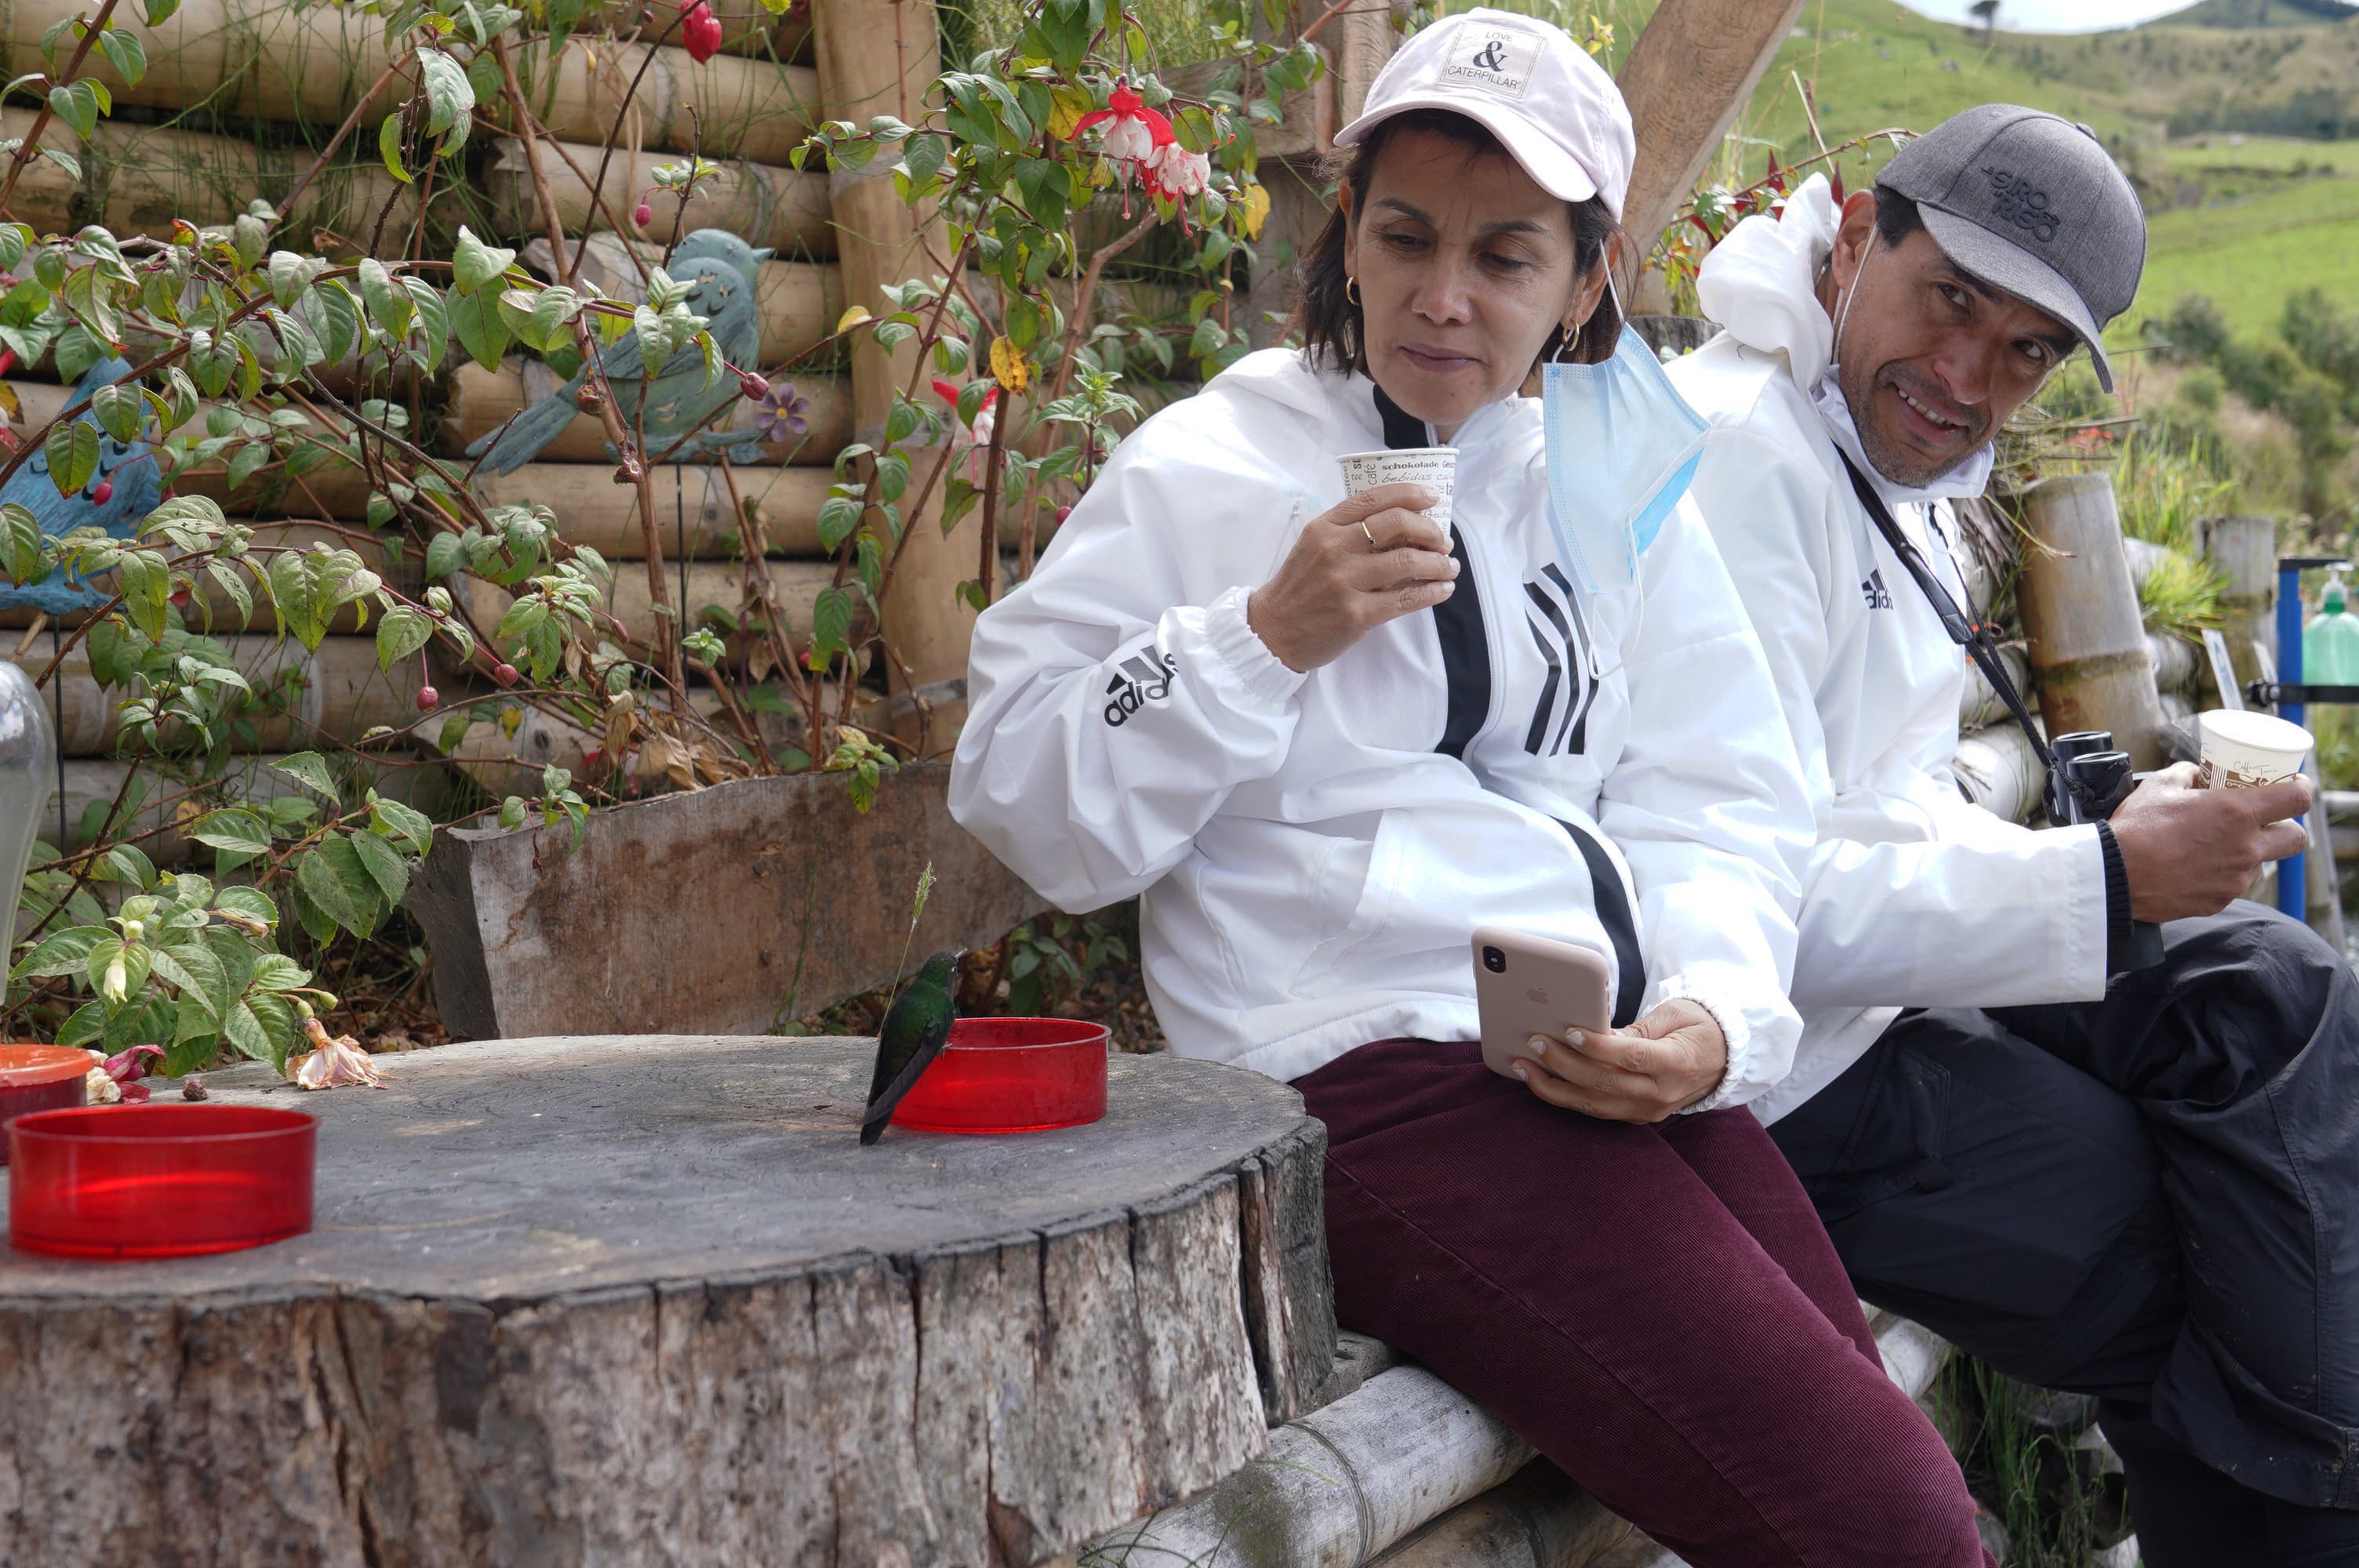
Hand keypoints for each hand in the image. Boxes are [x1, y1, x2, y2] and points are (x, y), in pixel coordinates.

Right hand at [1246, 483, 1457, 671]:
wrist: (1272, 632)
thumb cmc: (1299, 588)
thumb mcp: (1315, 548)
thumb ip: (1351, 533)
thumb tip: (1407, 526)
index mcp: (1324, 527)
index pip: (1375, 498)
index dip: (1411, 494)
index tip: (1434, 498)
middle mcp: (1334, 549)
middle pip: (1397, 524)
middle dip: (1430, 530)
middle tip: (1443, 541)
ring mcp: (1345, 582)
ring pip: (1407, 561)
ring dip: (1438, 562)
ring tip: (1449, 566)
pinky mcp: (1356, 614)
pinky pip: (1406, 599)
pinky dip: (1432, 592)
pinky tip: (1443, 589)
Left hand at [1511, 998, 1728, 1124]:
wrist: (1723, 1061)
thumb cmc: (1697, 1028)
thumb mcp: (1675, 1015)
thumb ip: (1636, 1027)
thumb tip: (1593, 1031)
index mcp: (1677, 1063)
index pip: (1632, 1057)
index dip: (1599, 1046)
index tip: (1569, 1031)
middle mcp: (1662, 1093)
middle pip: (1605, 1083)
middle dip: (1564, 1063)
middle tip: (1534, 1042)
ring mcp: (1648, 1111)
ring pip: (1593, 1104)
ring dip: (1554, 1087)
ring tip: (1524, 1067)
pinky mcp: (1636, 1117)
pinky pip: (1596, 1109)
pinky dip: (1566, 1096)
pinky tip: (1541, 1080)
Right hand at [2109, 762, 2311, 922]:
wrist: (2113, 875)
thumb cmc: (2135, 828)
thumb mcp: (2160, 785)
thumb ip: (2187, 775)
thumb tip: (2197, 774)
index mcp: (2237, 812)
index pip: (2298, 798)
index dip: (2302, 789)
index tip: (2293, 786)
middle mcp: (2245, 848)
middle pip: (2296, 838)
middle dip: (2285, 827)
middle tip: (2263, 821)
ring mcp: (2235, 878)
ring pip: (2260, 863)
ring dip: (2247, 852)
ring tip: (2213, 846)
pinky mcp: (2219, 900)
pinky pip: (2232, 884)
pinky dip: (2221, 874)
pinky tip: (2194, 867)